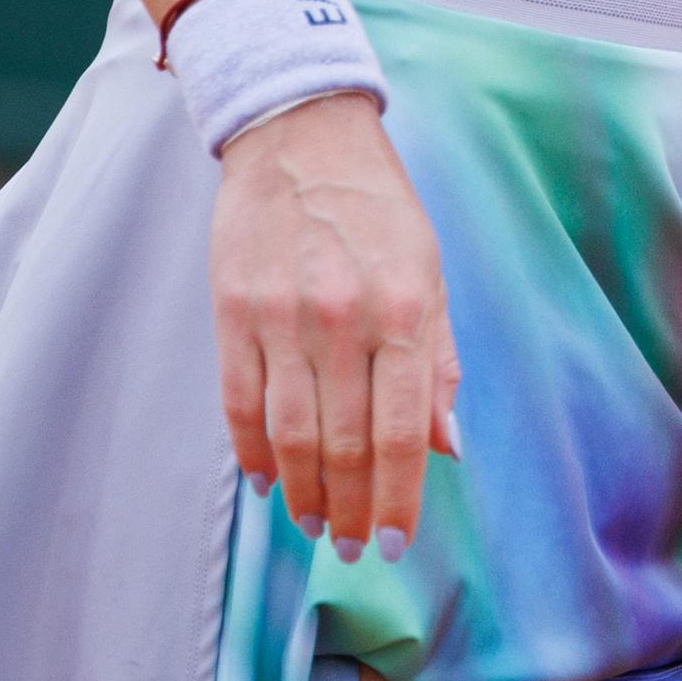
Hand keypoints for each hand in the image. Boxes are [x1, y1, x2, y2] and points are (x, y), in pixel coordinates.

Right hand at [210, 90, 460, 557]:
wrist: (301, 133)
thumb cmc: (377, 206)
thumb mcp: (430, 269)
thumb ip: (437, 360)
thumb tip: (449, 445)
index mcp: (403, 308)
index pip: (402, 431)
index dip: (399, 497)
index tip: (395, 542)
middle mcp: (343, 318)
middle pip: (344, 444)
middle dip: (352, 510)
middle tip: (354, 547)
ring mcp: (281, 316)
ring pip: (289, 435)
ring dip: (303, 493)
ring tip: (316, 524)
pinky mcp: (232, 310)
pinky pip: (240, 402)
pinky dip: (252, 451)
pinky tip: (266, 479)